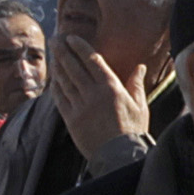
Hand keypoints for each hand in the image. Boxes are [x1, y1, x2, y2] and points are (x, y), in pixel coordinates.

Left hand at [49, 34, 148, 165]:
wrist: (120, 157)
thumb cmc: (133, 131)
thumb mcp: (140, 106)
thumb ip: (136, 84)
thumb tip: (140, 67)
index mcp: (111, 88)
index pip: (92, 60)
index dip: (80, 47)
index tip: (71, 38)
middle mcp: (93, 94)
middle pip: (73, 66)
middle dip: (63, 51)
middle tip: (55, 40)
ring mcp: (80, 106)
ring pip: (64, 80)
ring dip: (57, 66)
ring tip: (53, 55)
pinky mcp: (71, 119)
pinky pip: (59, 99)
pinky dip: (55, 86)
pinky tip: (53, 79)